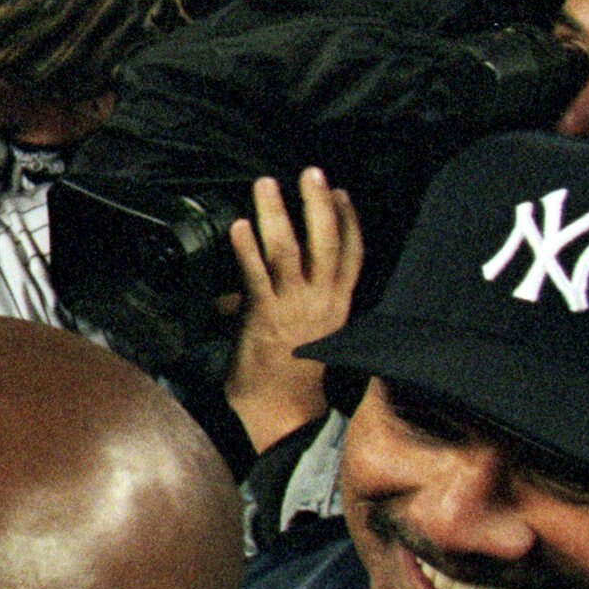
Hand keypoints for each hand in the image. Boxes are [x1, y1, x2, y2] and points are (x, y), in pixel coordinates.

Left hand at [226, 171, 363, 453]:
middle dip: (319, 206)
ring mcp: (294, 309)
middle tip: (312, 173)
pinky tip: (239, 226)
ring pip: (290, 252)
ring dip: (277, 215)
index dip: (349, 222)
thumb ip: (275, 304)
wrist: (281, 415)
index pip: (352, 256)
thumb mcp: (296, 333)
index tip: (341, 192)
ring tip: (267, 185)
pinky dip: (247, 249)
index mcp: (337, 305)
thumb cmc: (287, 377)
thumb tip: (236, 294)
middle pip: (328, 244)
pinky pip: (256, 276)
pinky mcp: (265, 318)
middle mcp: (322, 303)